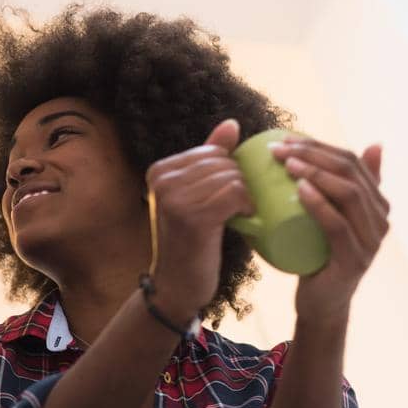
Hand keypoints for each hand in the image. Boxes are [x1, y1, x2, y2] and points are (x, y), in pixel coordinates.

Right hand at [144, 118, 254, 321]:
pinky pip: (235, 194)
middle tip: (239, 208)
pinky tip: (246, 219)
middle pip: (224, 164)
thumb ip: (210, 157)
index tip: (229, 196)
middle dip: (240, 183)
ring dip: (246, 196)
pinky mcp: (193, 217)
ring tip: (241, 215)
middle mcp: (162, 181)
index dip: (230, 172)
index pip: (213, 152)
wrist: (178, 283)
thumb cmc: (191, 239)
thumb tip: (232, 123)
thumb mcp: (195, 195)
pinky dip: (247, 206)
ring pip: (232, 178)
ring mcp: (174, 199)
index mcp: (159, 171)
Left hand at [274, 137, 389, 325]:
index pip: (352, 162)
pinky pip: (338, 225)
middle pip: (351, 173)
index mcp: (377, 204)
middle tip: (279, 150)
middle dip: (314, 155)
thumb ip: (346, 187)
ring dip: (316, 174)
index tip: (285, 139)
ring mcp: (371, 241)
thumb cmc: (319, 254)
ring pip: (349, 195)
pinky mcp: (356, 260)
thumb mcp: (329, 217)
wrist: (320, 302)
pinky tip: (300, 190)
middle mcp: (381, 220)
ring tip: (287, 164)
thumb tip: (375, 145)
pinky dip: (320, 204)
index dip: (320, 145)